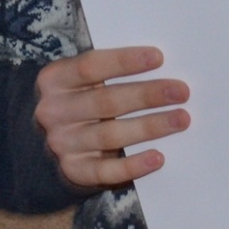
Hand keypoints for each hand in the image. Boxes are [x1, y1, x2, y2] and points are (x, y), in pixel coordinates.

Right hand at [32, 46, 187, 189]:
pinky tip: (157, 157)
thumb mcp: (81, 81)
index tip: (159, 57)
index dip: (125, 61)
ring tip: (181, 119)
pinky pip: (106, 171)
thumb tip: (161, 68)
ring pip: (110, 135)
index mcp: (55, 80)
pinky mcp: (74, 170)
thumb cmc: (79, 101)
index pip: (90, 66)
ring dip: (150, 127)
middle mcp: (54, 112)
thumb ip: (110, 73)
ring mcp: (62, 143)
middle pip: (106, 101)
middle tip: (182, 91)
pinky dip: (133, 166)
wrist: (47, 143)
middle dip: (147, 95)